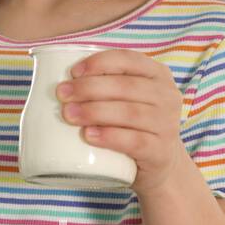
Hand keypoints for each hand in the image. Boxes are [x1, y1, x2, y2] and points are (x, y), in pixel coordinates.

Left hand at [54, 48, 191, 197]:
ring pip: (129, 113)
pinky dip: (109, 137)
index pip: (128, 59)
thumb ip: (104, 84)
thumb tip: (57, 80)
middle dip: (88, 88)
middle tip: (62, 95)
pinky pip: (135, 141)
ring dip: (94, 111)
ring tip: (68, 115)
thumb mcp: (127, 98)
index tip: (73, 72)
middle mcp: (167, 96)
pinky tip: (88, 135)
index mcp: (157, 75)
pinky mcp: (160, 151)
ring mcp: (167, 125)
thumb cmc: (133, 124)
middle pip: (125, 86)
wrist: (161, 165)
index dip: (98, 63)